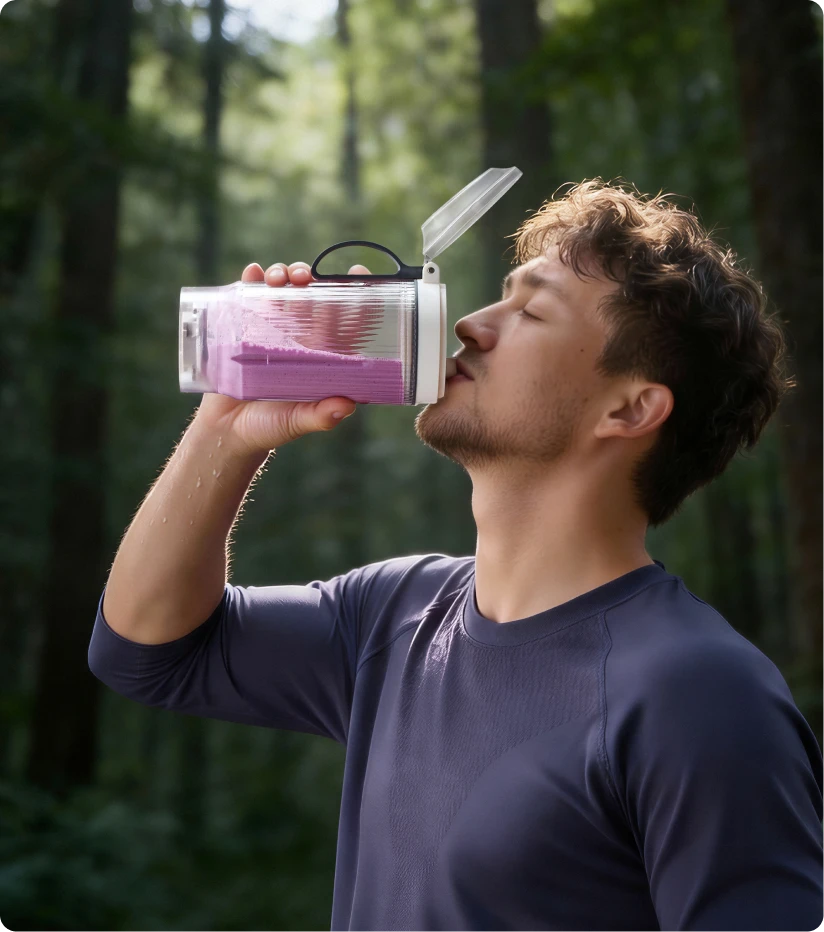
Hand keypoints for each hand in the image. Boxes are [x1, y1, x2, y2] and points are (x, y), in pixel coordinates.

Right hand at [194, 260, 370, 456]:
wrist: (226, 431)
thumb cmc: (270, 427)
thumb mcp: (298, 421)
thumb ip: (321, 416)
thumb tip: (348, 406)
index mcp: (319, 355)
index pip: (342, 319)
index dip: (353, 294)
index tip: (357, 272)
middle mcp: (298, 337)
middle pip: (310, 296)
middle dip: (311, 277)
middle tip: (306, 277)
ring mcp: (269, 330)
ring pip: (281, 291)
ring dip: (282, 275)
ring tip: (278, 278)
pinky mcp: (241, 328)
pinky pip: (247, 297)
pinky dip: (250, 279)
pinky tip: (253, 273)